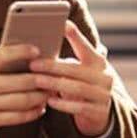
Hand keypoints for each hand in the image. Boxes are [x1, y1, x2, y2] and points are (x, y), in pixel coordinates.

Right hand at [0, 44, 47, 133]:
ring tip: (48, 90)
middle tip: (51, 73)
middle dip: (40, 77)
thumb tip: (11, 49)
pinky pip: (17, 117)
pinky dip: (32, 113)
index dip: (23, 51)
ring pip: (23, 101)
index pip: (4, 55)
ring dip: (40, 96)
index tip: (36, 50)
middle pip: (21, 81)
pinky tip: (38, 107)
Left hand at [29, 20, 113, 136]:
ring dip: (55, 84)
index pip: (85, 46)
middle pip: (75, 69)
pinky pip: (80, 107)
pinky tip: (49, 100)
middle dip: (52, 66)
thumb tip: (40, 45)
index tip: (62, 24)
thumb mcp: (80, 70)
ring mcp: (104, 95)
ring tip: (37, 81)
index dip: (75, 35)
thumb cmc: (82, 84)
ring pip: (77, 87)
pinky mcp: (100, 112)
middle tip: (33, 64)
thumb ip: (67, 60)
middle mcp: (104, 76)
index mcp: (98, 62)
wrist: (102, 113)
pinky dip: (63, 104)